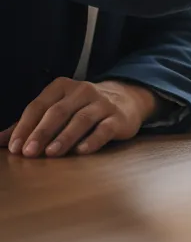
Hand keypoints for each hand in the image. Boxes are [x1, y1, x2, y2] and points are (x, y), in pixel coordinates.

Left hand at [0, 78, 155, 157]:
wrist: (127, 100)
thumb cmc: (83, 108)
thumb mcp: (57, 109)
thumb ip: (30, 124)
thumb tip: (0, 141)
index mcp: (63, 87)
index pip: (39, 105)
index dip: (25, 126)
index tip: (14, 147)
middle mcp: (83, 91)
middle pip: (58, 111)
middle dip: (42, 132)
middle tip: (28, 152)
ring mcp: (103, 103)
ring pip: (82, 119)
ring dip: (65, 136)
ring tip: (51, 153)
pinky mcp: (118, 118)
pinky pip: (105, 128)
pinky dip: (93, 139)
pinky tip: (82, 151)